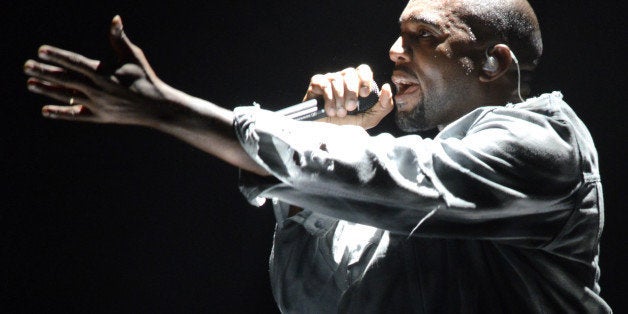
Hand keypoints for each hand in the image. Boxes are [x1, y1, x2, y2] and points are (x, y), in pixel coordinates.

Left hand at [24, 15, 177, 127]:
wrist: (156, 106)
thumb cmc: (145, 77)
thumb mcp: (133, 55)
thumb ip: (119, 38)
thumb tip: (115, 20)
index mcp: (103, 73)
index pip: (75, 62)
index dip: (57, 56)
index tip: (41, 51)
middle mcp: (97, 89)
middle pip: (66, 79)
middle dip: (44, 72)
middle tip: (26, 66)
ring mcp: (97, 104)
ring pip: (67, 96)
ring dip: (47, 90)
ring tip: (30, 84)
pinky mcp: (100, 116)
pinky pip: (76, 115)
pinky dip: (60, 113)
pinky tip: (45, 110)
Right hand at [302, 64, 392, 128]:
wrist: (326, 136)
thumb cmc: (348, 126)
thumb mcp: (370, 119)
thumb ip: (383, 105)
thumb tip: (387, 87)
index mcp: (357, 83)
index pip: (363, 70)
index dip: (365, 79)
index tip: (364, 94)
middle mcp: (343, 79)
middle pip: (350, 73)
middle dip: (351, 92)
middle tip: (350, 108)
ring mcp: (329, 80)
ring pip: (336, 79)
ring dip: (339, 99)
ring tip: (340, 113)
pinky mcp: (316, 84)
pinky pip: (324, 83)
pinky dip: (328, 98)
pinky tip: (330, 110)